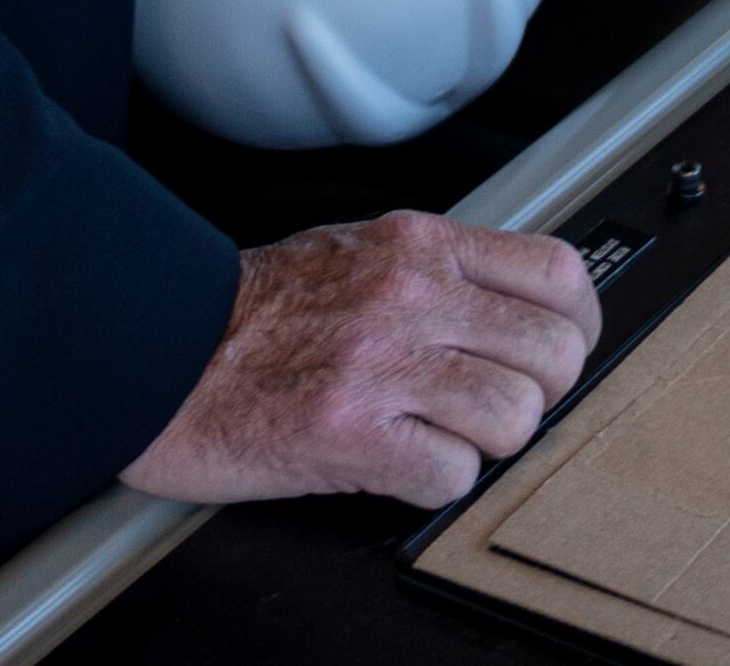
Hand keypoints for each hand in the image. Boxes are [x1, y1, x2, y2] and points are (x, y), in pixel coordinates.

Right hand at [120, 210, 600, 508]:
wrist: (154, 348)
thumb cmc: (248, 311)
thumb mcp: (357, 251)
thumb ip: (437, 270)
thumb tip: (513, 304)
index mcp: (418, 245)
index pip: (558, 272)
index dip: (576, 325)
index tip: (559, 350)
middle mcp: (411, 295)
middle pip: (554, 352)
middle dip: (541, 394)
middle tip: (499, 407)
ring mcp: (383, 364)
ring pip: (514, 417)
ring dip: (486, 443)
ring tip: (440, 437)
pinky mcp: (350, 434)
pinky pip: (450, 475)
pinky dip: (433, 483)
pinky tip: (398, 464)